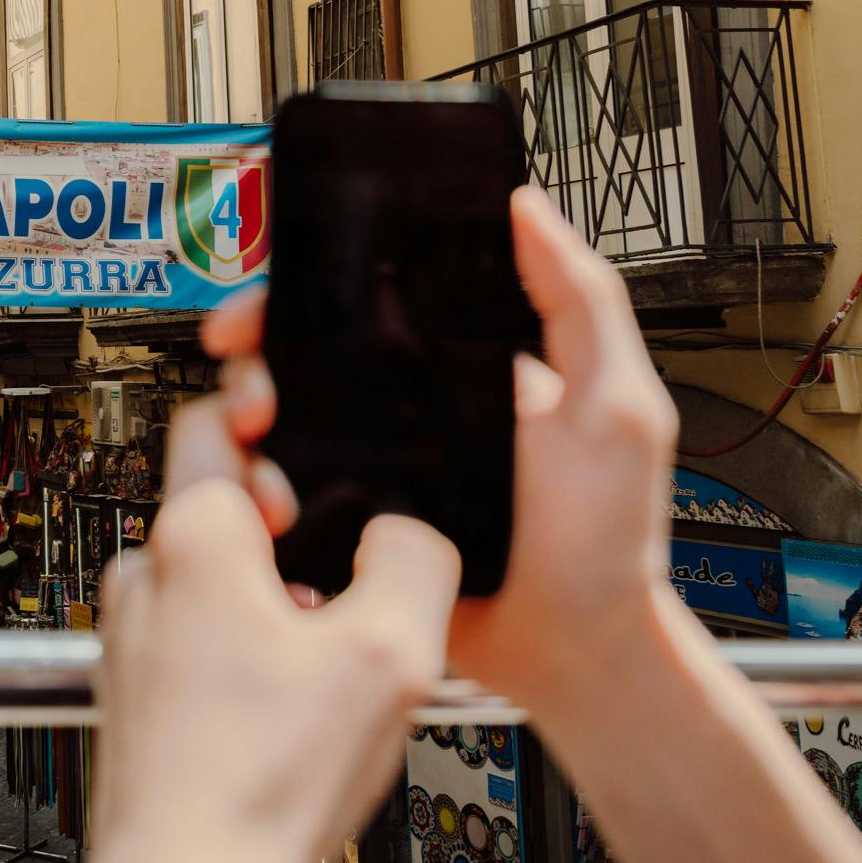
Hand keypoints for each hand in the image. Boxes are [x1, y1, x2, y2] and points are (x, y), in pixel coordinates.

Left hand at [80, 400, 456, 862]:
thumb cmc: (258, 785)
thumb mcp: (390, 652)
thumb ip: (412, 556)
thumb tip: (404, 532)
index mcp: (192, 537)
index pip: (215, 417)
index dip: (275, 419)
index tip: (310, 448)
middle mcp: (144, 574)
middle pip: (224, 504)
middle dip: (290, 531)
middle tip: (338, 581)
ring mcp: (130, 636)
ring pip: (214, 578)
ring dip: (270, 599)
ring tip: (318, 660)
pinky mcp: (134, 691)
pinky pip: (196, 640)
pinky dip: (243, 653)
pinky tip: (286, 709)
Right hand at [197, 186, 679, 715]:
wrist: (577, 654)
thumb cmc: (608, 540)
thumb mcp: (616, 405)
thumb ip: (581, 303)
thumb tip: (527, 207)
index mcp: (456, 370)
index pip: (368, 306)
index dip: (310, 286)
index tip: (271, 287)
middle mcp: (403, 416)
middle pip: (299, 358)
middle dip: (255, 351)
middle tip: (246, 367)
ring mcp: (371, 476)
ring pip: (276, 426)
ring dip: (245, 417)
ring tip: (253, 433)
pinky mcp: (350, 536)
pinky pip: (282, 498)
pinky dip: (256, 486)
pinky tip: (259, 490)